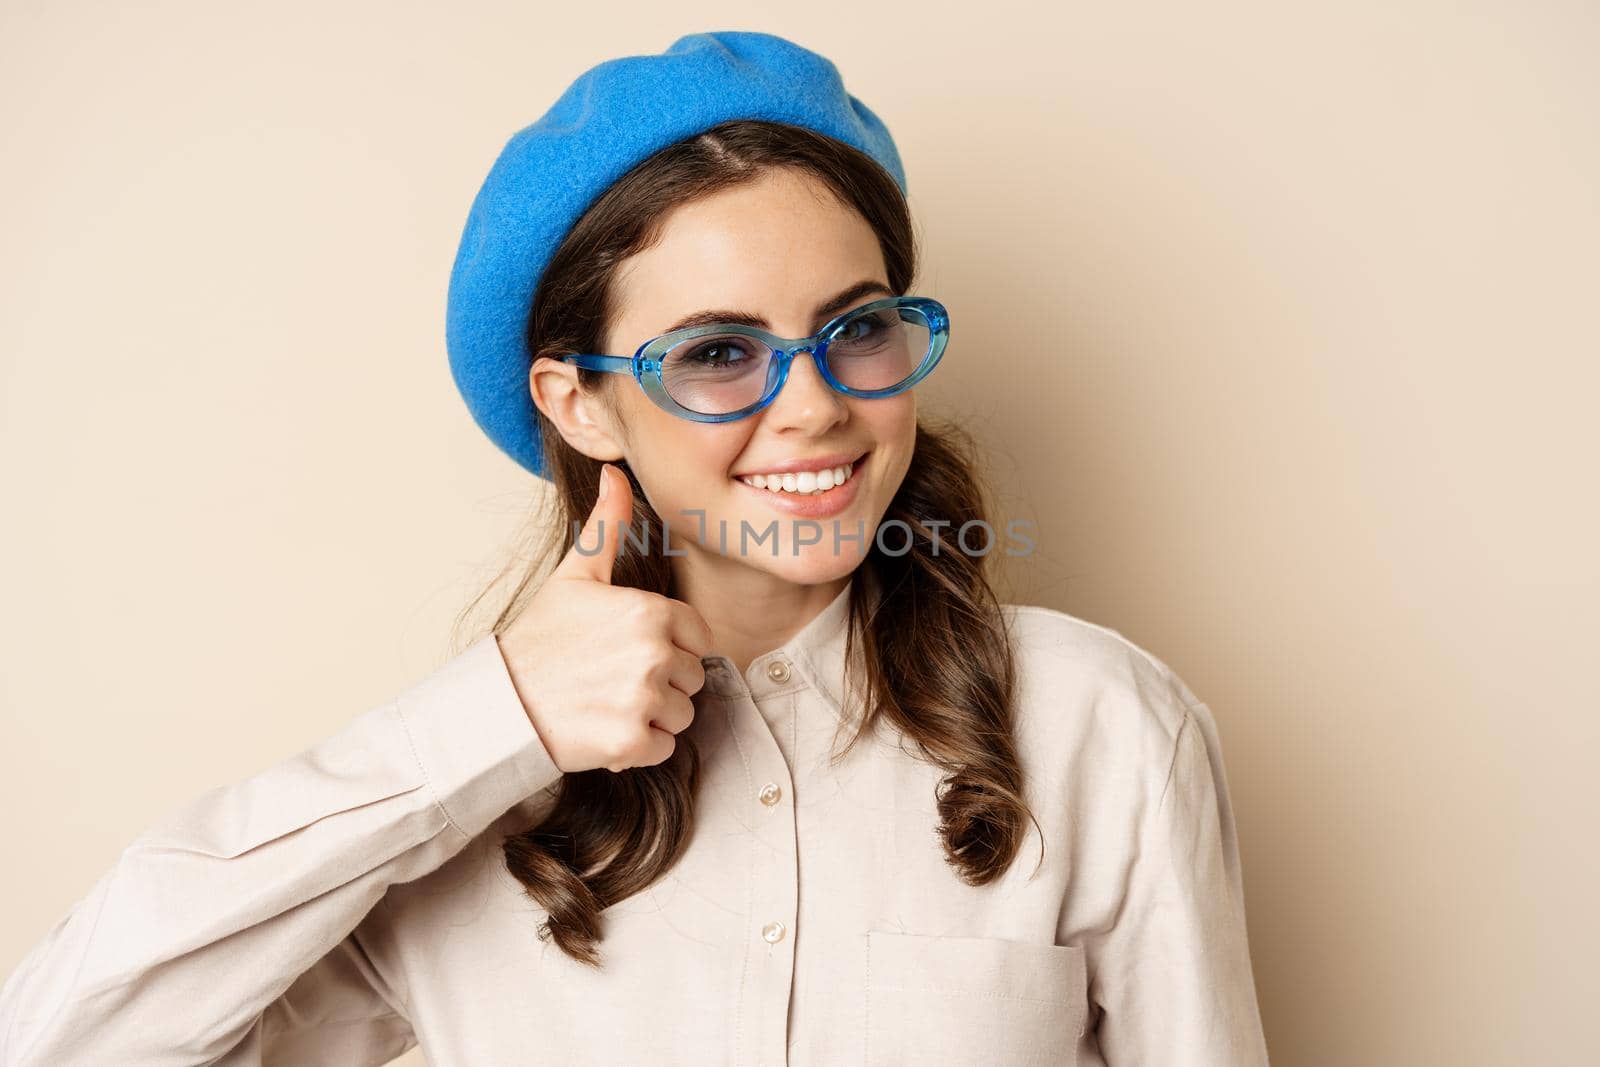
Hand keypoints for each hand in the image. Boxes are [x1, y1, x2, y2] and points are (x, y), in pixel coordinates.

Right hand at [496, 463, 713, 773]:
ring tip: (608, 702)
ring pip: (682, 714)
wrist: (499, 703)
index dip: (670, 644)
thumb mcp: (575, 576)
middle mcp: (653, 654)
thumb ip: (607, 526)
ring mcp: (643, 700)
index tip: (631, 649)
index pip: (697, 636)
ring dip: (653, 715)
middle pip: (692, 676)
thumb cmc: (540, 638)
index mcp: (649, 611)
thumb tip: (614, 472)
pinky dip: (640, 745)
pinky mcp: (632, 742)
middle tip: (613, 678)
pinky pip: (665, 747)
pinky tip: (606, 728)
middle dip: (662, 682)